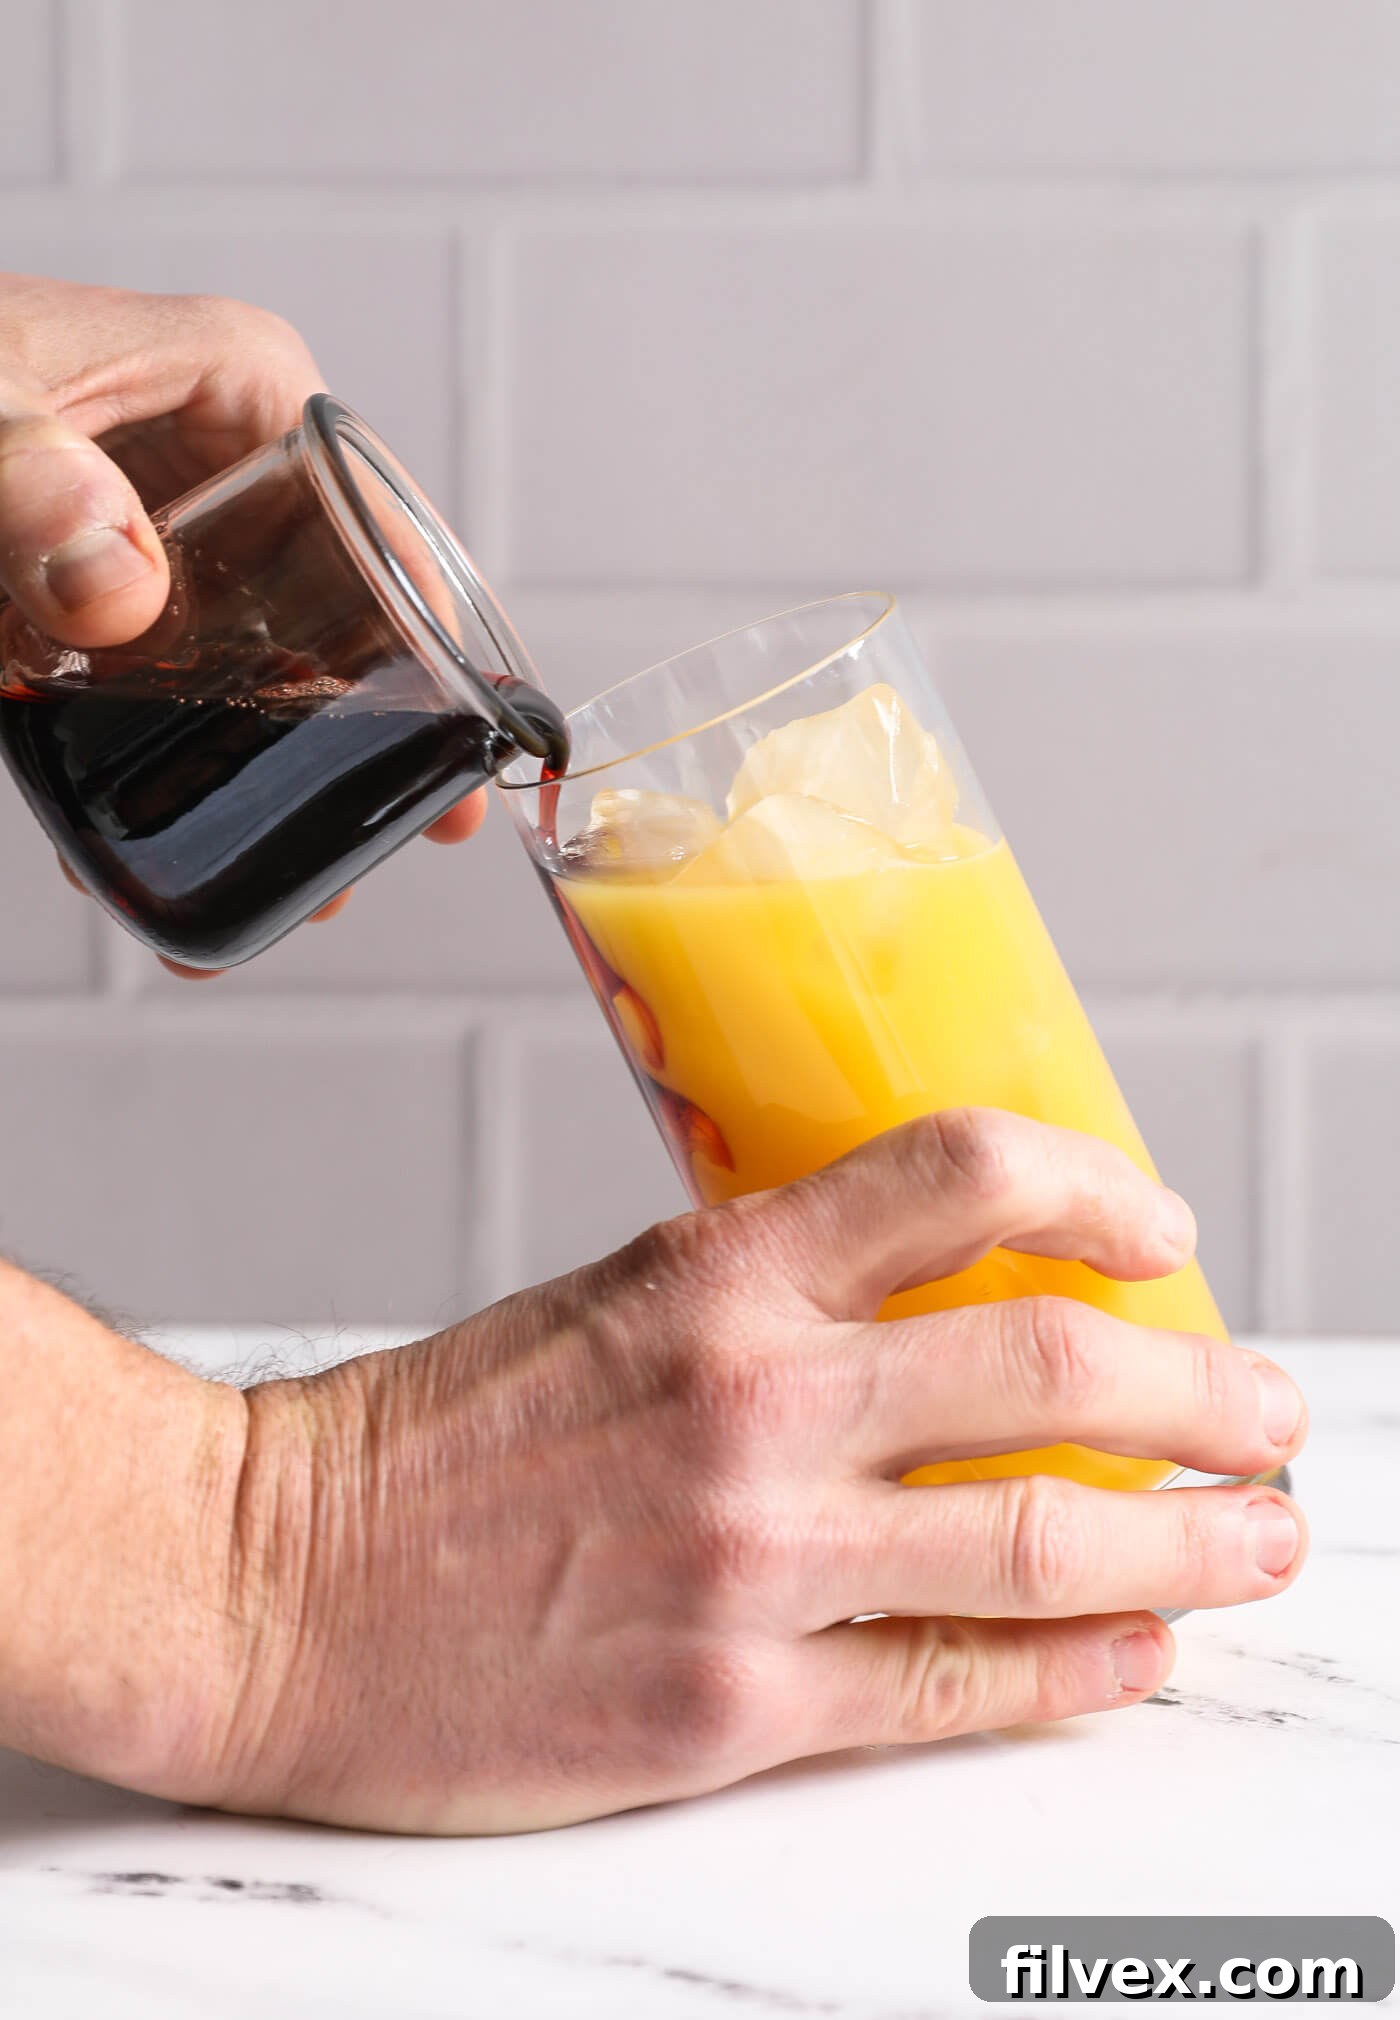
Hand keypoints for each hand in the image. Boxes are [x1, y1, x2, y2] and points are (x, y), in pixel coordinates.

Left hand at [0, 272, 486, 972]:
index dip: (427, 627)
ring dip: (260, 784)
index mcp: (231, 383)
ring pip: (250, 671)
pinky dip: (147, 776)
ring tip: (284, 892)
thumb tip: (118, 588)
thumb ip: (29, 481)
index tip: (450, 727)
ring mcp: (157, 536)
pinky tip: (136, 860)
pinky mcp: (89, 595)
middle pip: (331, 612)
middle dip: (354, 740)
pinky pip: (150, 692)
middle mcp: (215, 461)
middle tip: (381, 841)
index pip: (372, 509)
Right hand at [198, 1108, 1306, 1833]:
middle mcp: (753, 1403)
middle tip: (1266, 1409)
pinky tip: (1140, 1652)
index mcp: (712, 1274)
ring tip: (1259, 1537)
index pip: (956, 1176)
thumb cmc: (433, 1441)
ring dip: (1189, 1541)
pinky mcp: (737, 1708)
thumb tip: (941, 1302)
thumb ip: (770, 1294)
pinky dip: (1078, 1669)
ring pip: (1041, 1541)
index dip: (1093, 1187)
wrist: (273, 1584)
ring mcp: (754, 1562)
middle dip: (1201, 1391)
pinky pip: (957, 1688)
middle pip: (1050, 1370)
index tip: (1156, 1223)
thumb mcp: (606, 1301)